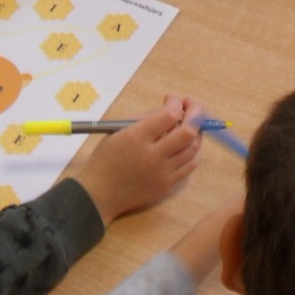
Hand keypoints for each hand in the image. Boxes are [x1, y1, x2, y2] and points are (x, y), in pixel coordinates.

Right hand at [72, 94, 203, 225]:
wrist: (98, 195)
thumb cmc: (105, 159)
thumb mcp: (118, 131)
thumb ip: (146, 118)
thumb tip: (171, 109)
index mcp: (136, 138)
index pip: (169, 115)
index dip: (176, 103)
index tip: (172, 99)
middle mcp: (152, 156)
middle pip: (188, 132)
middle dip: (195, 114)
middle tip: (190, 107)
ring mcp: (162, 173)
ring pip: (193, 149)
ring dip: (196, 132)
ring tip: (189, 124)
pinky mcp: (166, 186)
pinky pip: (190, 166)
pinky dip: (192, 151)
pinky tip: (186, 144)